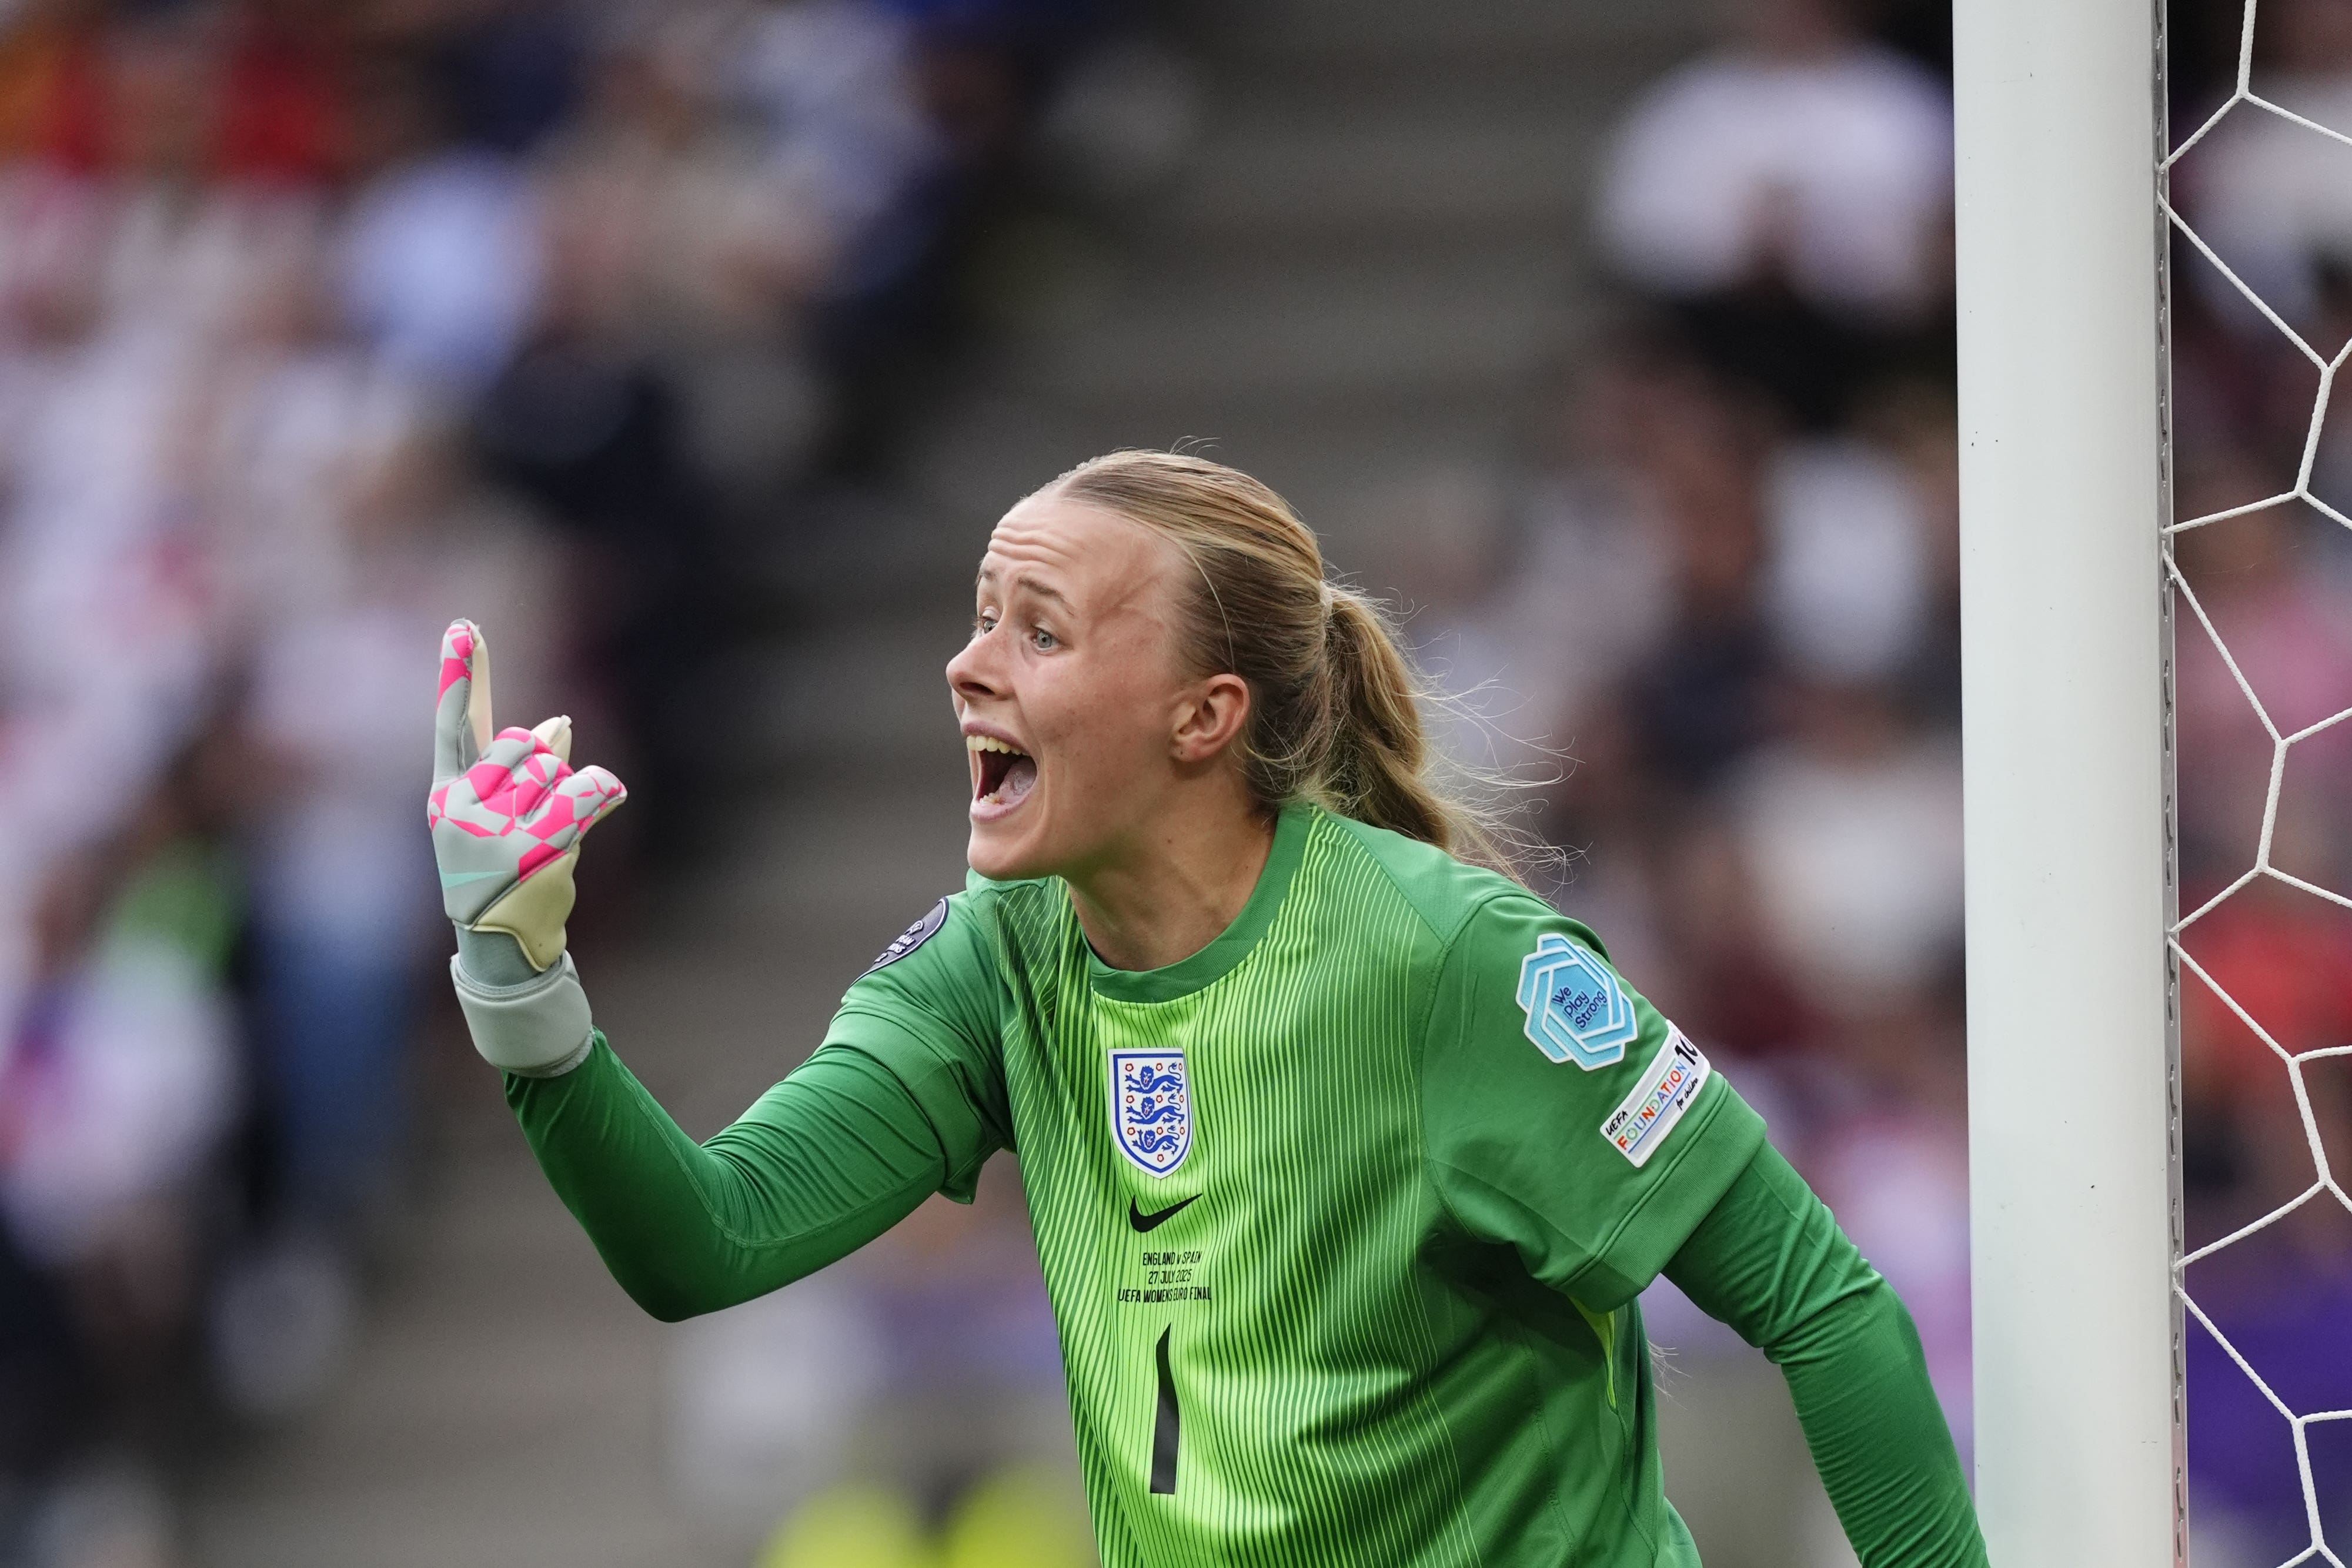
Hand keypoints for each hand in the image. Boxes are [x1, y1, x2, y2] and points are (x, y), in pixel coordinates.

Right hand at [429, 619, 625, 972]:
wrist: (506, 942)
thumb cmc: (505, 875)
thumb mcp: (505, 818)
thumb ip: (523, 767)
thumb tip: (557, 722)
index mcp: (447, 793)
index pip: (454, 724)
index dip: (460, 674)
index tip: (463, 626)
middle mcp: (458, 806)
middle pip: (525, 743)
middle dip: (543, 770)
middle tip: (531, 822)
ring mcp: (489, 829)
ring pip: (557, 767)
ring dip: (568, 797)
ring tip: (546, 840)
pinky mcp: (529, 848)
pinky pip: (587, 790)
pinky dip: (603, 794)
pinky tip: (598, 811)